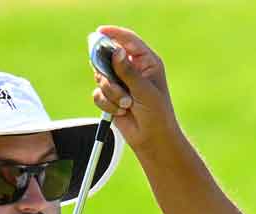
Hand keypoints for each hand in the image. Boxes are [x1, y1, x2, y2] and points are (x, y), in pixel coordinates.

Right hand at [91, 26, 178, 150]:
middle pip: (108, 56)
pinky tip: (120, 111)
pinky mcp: (111, 96)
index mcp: (147, 62)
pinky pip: (98, 93)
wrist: (152, 139)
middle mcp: (132, 69)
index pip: (128, 40)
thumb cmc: (157, 114)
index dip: (113, 34)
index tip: (100, 32)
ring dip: (111, 92)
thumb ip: (128, 71)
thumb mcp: (144, 91)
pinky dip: (107, 103)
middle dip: (107, 71)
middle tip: (110, 79)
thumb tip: (116, 51)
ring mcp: (120, 82)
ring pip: (101, 76)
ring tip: (126, 104)